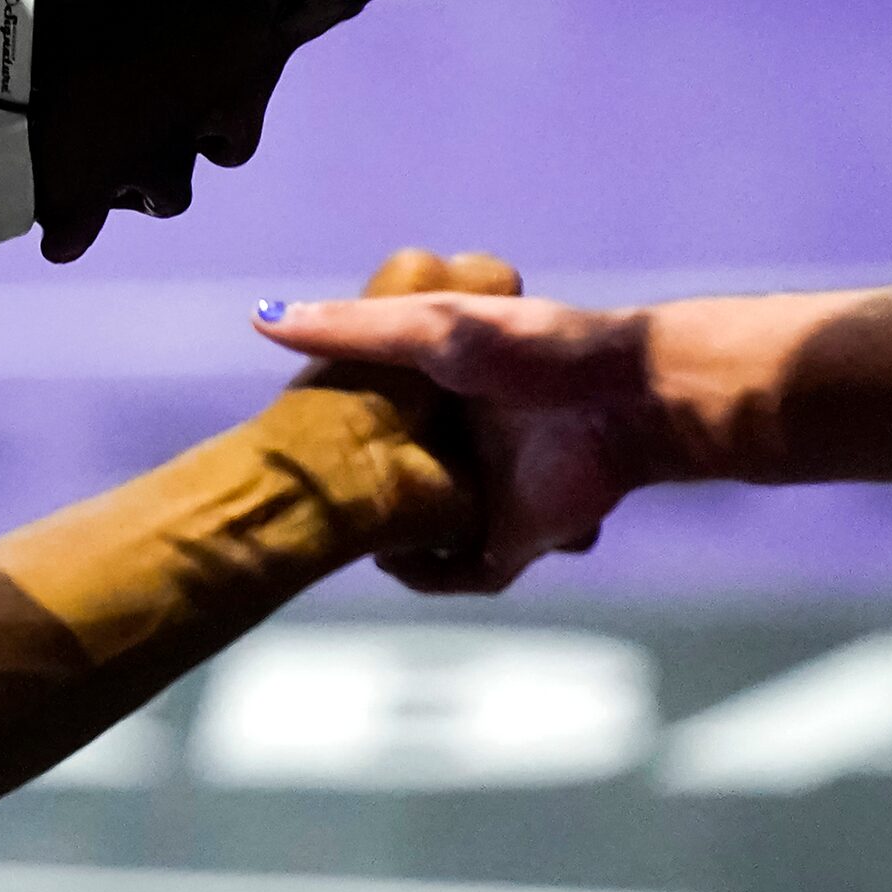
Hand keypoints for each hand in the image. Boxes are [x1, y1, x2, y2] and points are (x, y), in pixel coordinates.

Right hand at [259, 267, 664, 594]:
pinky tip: (395, 559)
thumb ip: (352, 329)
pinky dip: (430, 573)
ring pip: (425, 529)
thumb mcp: (432, 327)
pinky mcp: (518, 539)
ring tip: (338, 534)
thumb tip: (262, 317)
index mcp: (447, 389)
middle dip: (355, 492)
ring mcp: (492, 494)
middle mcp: (467, 443)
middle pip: (395, 478)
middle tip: (300, 497)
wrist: (629, 404)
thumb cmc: (538, 351)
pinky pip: (464, 571)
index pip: (375, 414)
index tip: (289, 433)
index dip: (333, 425)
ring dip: (391, 537)